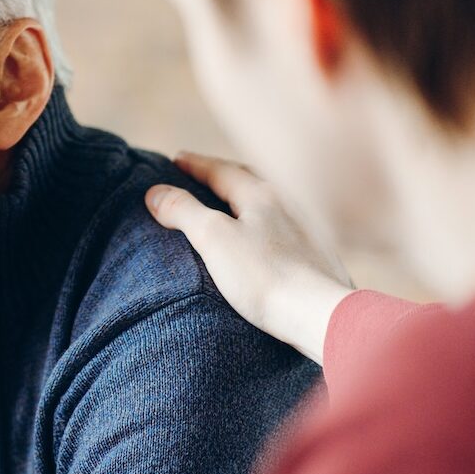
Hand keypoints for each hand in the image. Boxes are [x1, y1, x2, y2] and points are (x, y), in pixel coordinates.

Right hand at [146, 152, 353, 363]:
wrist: (319, 314)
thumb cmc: (264, 276)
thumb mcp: (213, 238)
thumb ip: (183, 211)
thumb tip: (155, 192)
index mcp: (262, 195)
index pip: (222, 171)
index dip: (196, 165)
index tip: (177, 159)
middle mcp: (288, 203)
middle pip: (250, 179)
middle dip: (223, 173)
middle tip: (201, 172)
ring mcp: (306, 228)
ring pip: (269, 201)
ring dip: (246, 195)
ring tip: (230, 200)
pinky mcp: (315, 254)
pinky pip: (282, 225)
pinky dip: (262, 220)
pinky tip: (261, 234)